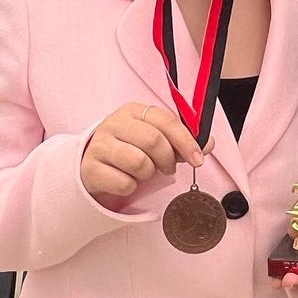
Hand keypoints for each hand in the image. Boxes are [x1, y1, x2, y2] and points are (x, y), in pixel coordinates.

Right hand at [80, 103, 207, 208]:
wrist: (94, 164)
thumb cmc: (130, 148)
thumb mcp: (155, 138)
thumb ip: (181, 140)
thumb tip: (207, 144)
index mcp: (134, 110)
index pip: (166, 120)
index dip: (186, 141)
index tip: (198, 159)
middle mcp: (115, 123)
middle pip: (154, 141)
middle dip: (168, 160)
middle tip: (168, 169)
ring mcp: (100, 144)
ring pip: (139, 162)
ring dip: (148, 173)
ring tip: (144, 172)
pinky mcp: (90, 168)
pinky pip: (124, 183)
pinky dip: (131, 187)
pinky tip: (127, 180)